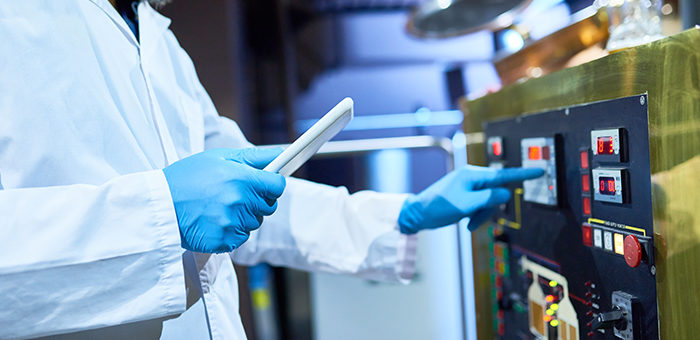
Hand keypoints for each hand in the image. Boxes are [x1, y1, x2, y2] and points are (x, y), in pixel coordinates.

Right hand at [163, 148, 285, 252]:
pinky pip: (241, 238)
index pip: (277, 185)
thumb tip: (282, 154)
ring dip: (243, 217)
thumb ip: (254, 157)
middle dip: (256, 200)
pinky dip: (232, 232)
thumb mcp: (219, 157)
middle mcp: (240, 202)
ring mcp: (232, 223)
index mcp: (242, 178)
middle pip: (268, 206)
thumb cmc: (188, 177)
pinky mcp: (224, 241)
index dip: (272, 184)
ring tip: (219, 207)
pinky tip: (214, 221)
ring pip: (254, 222)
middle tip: (233, 194)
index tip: (264, 183)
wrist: (159, 205)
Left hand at [398, 166, 543, 233]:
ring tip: (468, 222)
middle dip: (489, 209)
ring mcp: (468, 186)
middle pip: (496, 192)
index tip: (540, 169)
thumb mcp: (467, 205)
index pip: (503, 174)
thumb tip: (506, 193)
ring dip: (481, 214)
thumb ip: (489, 198)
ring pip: (488, 201)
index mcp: (472, 175)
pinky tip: (466, 221)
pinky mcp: (465, 195)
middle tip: (474, 219)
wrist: (418, 214)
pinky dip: (476, 214)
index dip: (523, 173)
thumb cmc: (438, 207)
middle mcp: (472, 177)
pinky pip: (480, 204)